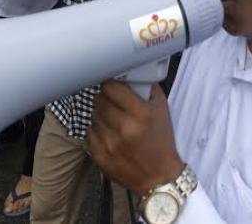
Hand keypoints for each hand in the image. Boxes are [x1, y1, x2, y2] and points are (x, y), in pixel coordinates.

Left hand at [87, 82, 184, 196]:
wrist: (159, 177)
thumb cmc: (161, 142)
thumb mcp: (162, 110)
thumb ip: (147, 89)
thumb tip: (129, 74)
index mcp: (141, 113)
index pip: (111, 88)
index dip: (111, 86)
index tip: (114, 88)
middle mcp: (124, 127)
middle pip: (99, 100)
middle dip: (106, 99)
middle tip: (114, 103)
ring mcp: (109, 143)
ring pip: (93, 115)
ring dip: (101, 115)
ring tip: (114, 121)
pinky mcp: (99, 155)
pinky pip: (89, 132)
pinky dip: (98, 131)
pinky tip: (110, 135)